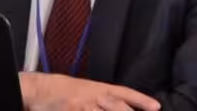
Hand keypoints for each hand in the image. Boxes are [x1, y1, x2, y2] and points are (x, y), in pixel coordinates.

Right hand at [19, 72, 160, 110]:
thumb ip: (106, 99)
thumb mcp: (88, 90)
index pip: (123, 94)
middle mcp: (92, 97)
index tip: (156, 107)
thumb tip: (127, 107)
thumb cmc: (65, 91)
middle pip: (116, 106)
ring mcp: (81, 106)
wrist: (40, 90)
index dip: (139, 100)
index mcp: (98, 89)